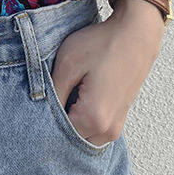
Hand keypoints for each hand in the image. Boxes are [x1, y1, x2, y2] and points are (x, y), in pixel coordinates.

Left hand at [49, 0, 165, 146]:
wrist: (136, 34)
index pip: (56, 136)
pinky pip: (94, 131)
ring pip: (82, 138)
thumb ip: (53, 93)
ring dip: (70, 124)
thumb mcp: (68, 63)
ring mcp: (116, 127)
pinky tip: (77, 98)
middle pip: (70, 140)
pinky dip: (82, 120)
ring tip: (64, 97)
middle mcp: (108, 130)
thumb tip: (41, 113)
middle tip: (48, 100)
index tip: (37, 105)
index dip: (43, 121)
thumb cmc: (102, 44)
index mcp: (94, 118)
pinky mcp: (119, 119)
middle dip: (56, 125)